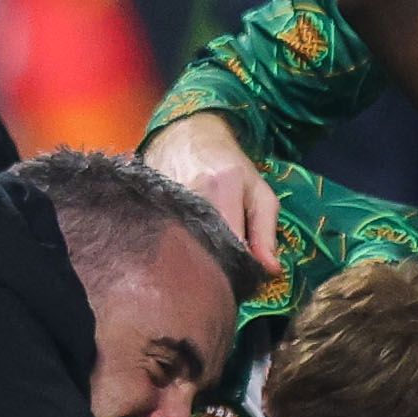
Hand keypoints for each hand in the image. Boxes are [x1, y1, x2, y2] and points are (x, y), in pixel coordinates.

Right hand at [140, 114, 278, 273]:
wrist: (187, 136)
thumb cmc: (230, 166)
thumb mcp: (258, 192)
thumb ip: (266, 231)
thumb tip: (270, 270)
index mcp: (223, 188)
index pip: (232, 243)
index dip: (238, 268)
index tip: (243, 280)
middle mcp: (190, 193)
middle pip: (202, 249)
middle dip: (214, 268)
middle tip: (222, 277)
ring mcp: (164, 199)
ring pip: (181, 246)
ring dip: (192, 259)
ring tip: (200, 266)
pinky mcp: (147, 205)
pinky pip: (163, 238)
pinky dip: (174, 248)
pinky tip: (181, 250)